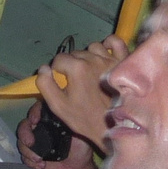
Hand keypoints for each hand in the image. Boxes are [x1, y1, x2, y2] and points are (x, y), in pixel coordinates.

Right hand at [17, 35, 127, 168]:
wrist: (114, 126)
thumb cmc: (84, 118)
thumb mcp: (58, 106)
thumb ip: (46, 85)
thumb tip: (43, 68)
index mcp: (77, 68)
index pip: (59, 59)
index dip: (57, 71)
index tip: (61, 83)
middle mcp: (93, 58)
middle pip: (75, 54)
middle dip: (71, 65)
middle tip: (75, 82)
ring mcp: (110, 59)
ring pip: (92, 48)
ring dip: (88, 56)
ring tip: (89, 71)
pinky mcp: (123, 61)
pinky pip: (115, 42)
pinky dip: (108, 45)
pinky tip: (104, 55)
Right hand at [17, 102, 97, 168]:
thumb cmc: (81, 152)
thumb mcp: (80, 134)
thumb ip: (70, 123)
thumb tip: (62, 114)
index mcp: (53, 121)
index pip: (39, 110)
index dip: (34, 112)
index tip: (35, 120)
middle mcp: (42, 129)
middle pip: (25, 124)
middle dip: (25, 133)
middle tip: (30, 143)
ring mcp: (36, 142)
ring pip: (21, 140)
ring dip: (27, 151)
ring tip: (39, 159)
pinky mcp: (32, 154)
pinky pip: (23, 155)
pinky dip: (29, 161)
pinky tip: (40, 165)